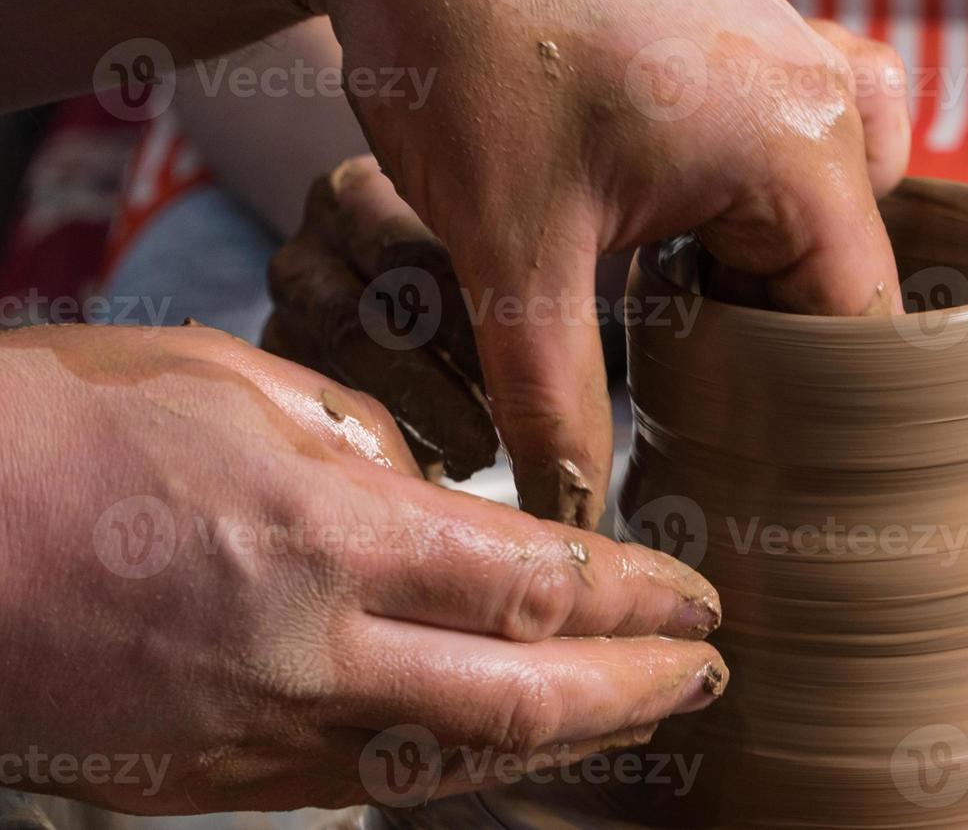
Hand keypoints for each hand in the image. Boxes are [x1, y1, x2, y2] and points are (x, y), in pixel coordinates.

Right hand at [0, 325, 723, 813]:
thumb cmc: (53, 430)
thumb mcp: (229, 380)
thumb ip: (359, 437)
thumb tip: (429, 487)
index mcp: (325, 533)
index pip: (534, 585)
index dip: (636, 599)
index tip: (696, 596)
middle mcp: (309, 650)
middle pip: (525, 699)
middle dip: (636, 689)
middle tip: (707, 671)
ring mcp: (259, 729)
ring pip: (456, 762)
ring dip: (565, 740)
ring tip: (636, 714)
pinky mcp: (213, 775)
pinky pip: (368, 781)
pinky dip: (458, 764)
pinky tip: (501, 740)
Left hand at [301, 0, 908, 523]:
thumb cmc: (468, 44)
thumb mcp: (508, 246)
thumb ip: (550, 394)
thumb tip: (575, 513)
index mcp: (801, 149)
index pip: (860, 329)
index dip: (808, 409)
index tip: (743, 455)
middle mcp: (829, 93)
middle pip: (851, 271)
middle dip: (777, 338)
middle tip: (684, 386)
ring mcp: (800, 48)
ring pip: (837, 204)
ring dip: (773, 264)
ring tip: (679, 296)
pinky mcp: (758, 27)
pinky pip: (817, 128)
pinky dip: (779, 185)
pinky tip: (707, 203)